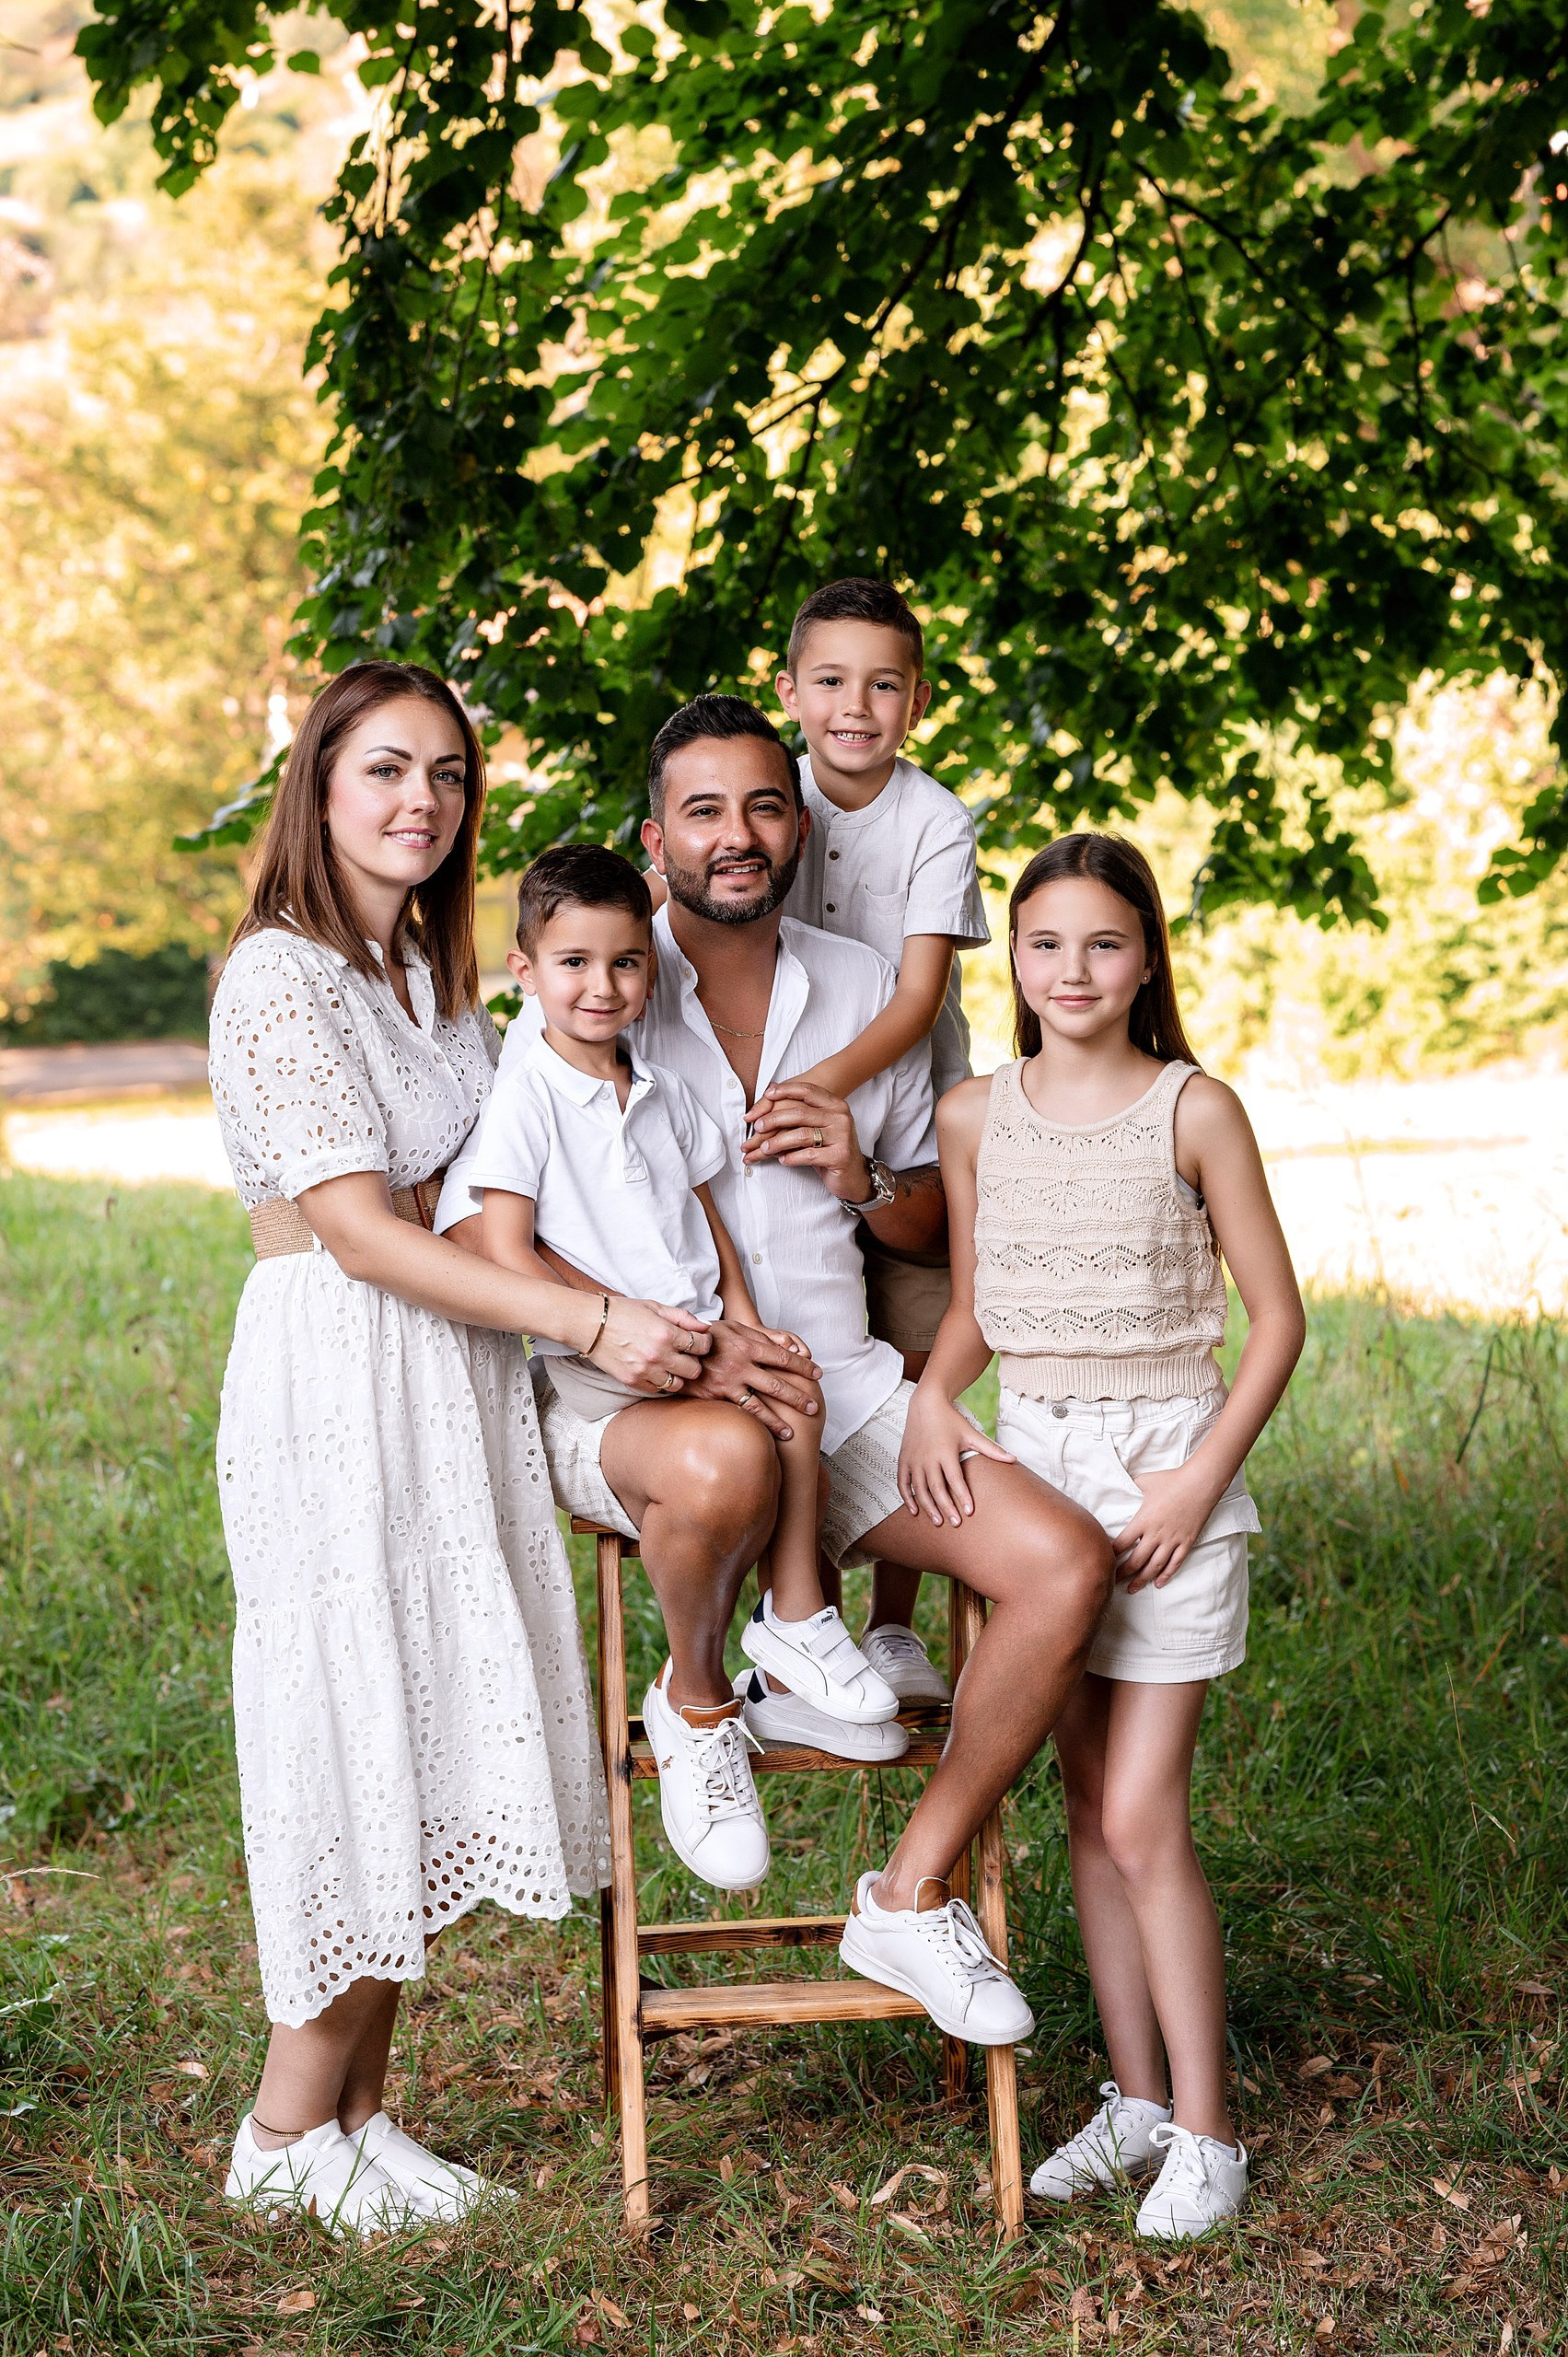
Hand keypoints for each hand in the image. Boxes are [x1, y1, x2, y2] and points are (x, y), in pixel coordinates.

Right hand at [589, 1297, 711, 1394]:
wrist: (591, 1325)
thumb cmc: (623, 1312)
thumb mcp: (655, 1307)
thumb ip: (684, 1317)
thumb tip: (706, 1327)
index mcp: (666, 1333)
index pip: (702, 1345)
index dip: (704, 1343)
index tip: (699, 1341)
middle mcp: (658, 1355)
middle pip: (694, 1370)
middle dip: (694, 1361)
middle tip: (685, 1354)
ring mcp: (645, 1371)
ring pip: (678, 1385)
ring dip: (678, 1375)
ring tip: (670, 1363)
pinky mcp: (633, 1381)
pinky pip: (658, 1390)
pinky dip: (660, 1382)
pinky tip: (655, 1369)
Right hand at [684, 1317, 823, 1440]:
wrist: (678, 1348)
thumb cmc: (710, 1336)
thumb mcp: (734, 1327)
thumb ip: (760, 1336)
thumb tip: (789, 1347)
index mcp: (748, 1346)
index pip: (783, 1357)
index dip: (803, 1366)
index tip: (817, 1374)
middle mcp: (741, 1365)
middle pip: (777, 1384)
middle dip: (798, 1397)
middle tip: (813, 1407)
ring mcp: (729, 1382)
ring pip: (760, 1405)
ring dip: (777, 1420)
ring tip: (791, 1432)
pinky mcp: (717, 1395)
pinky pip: (739, 1412)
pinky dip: (753, 1424)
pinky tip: (763, 1434)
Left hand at [744, 1080, 868, 1202]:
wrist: (853, 1175)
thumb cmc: (830, 1149)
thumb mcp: (817, 1127)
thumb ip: (799, 1113)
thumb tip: (768, 1095)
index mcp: (835, 1105)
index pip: (808, 1090)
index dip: (786, 1090)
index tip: (767, 1095)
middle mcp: (841, 1117)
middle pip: (800, 1113)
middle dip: (774, 1119)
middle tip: (758, 1127)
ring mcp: (842, 1136)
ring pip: (801, 1135)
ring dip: (778, 1142)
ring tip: (765, 1148)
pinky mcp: (840, 1156)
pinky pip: (808, 1155)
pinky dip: (791, 1158)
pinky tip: (782, 1160)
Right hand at [896, 1386, 1014, 1526]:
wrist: (926, 1404)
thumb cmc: (951, 1420)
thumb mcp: (971, 1434)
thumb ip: (991, 1450)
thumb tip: (1014, 1459)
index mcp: (945, 1452)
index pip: (955, 1479)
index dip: (962, 1496)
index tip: (969, 1511)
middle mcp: (928, 1458)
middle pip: (936, 1488)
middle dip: (946, 1507)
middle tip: (955, 1523)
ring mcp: (914, 1460)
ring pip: (920, 1489)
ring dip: (928, 1507)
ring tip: (938, 1522)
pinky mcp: (904, 1460)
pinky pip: (903, 1483)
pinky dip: (907, 1498)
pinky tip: (914, 1511)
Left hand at [1114, 1463, 1222, 1589]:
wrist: (1200, 1483)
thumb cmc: (1172, 1480)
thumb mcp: (1145, 1480)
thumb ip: (1132, 1487)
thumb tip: (1124, 1486)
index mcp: (1143, 1520)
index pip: (1122, 1543)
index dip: (1111, 1554)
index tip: (1104, 1560)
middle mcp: (1156, 1534)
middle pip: (1136, 1560)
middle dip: (1123, 1573)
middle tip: (1112, 1581)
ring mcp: (1172, 1540)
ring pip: (1154, 1566)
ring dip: (1142, 1579)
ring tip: (1132, 1589)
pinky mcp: (1186, 1542)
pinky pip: (1175, 1563)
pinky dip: (1166, 1575)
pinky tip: (1158, 1583)